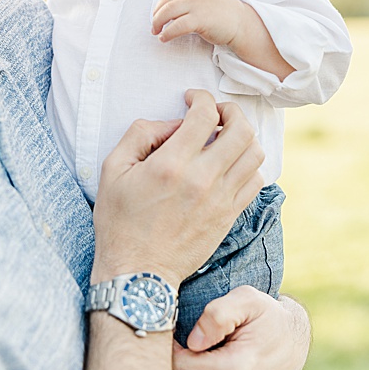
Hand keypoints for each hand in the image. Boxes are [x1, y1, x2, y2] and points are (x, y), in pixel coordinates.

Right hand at [91, 89, 263, 287]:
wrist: (138, 271)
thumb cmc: (120, 220)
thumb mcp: (113, 169)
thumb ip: (140, 135)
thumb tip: (171, 123)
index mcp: (171, 165)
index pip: (205, 115)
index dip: (201, 98)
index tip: (192, 98)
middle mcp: (203, 180)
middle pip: (241, 130)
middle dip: (231, 111)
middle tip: (215, 112)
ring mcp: (221, 200)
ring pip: (254, 154)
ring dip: (243, 136)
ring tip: (225, 136)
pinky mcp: (229, 216)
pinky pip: (256, 181)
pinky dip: (248, 165)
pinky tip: (230, 164)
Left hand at [152, 0, 246, 47]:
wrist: (242, 24)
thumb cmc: (225, 13)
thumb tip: (169, 8)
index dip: (163, 0)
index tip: (160, 10)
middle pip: (167, 0)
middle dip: (157, 13)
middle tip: (155, 25)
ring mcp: (197, 4)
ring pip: (168, 11)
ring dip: (157, 22)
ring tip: (156, 31)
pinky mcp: (199, 19)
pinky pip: (176, 26)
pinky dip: (167, 33)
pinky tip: (164, 38)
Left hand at [174, 288, 309, 369]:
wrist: (294, 341)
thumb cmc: (267, 316)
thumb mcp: (247, 299)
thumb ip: (218, 314)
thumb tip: (193, 342)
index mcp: (240, 369)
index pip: (181, 366)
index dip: (170, 348)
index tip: (176, 336)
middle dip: (174, 365)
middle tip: (180, 347)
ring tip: (190, 362)